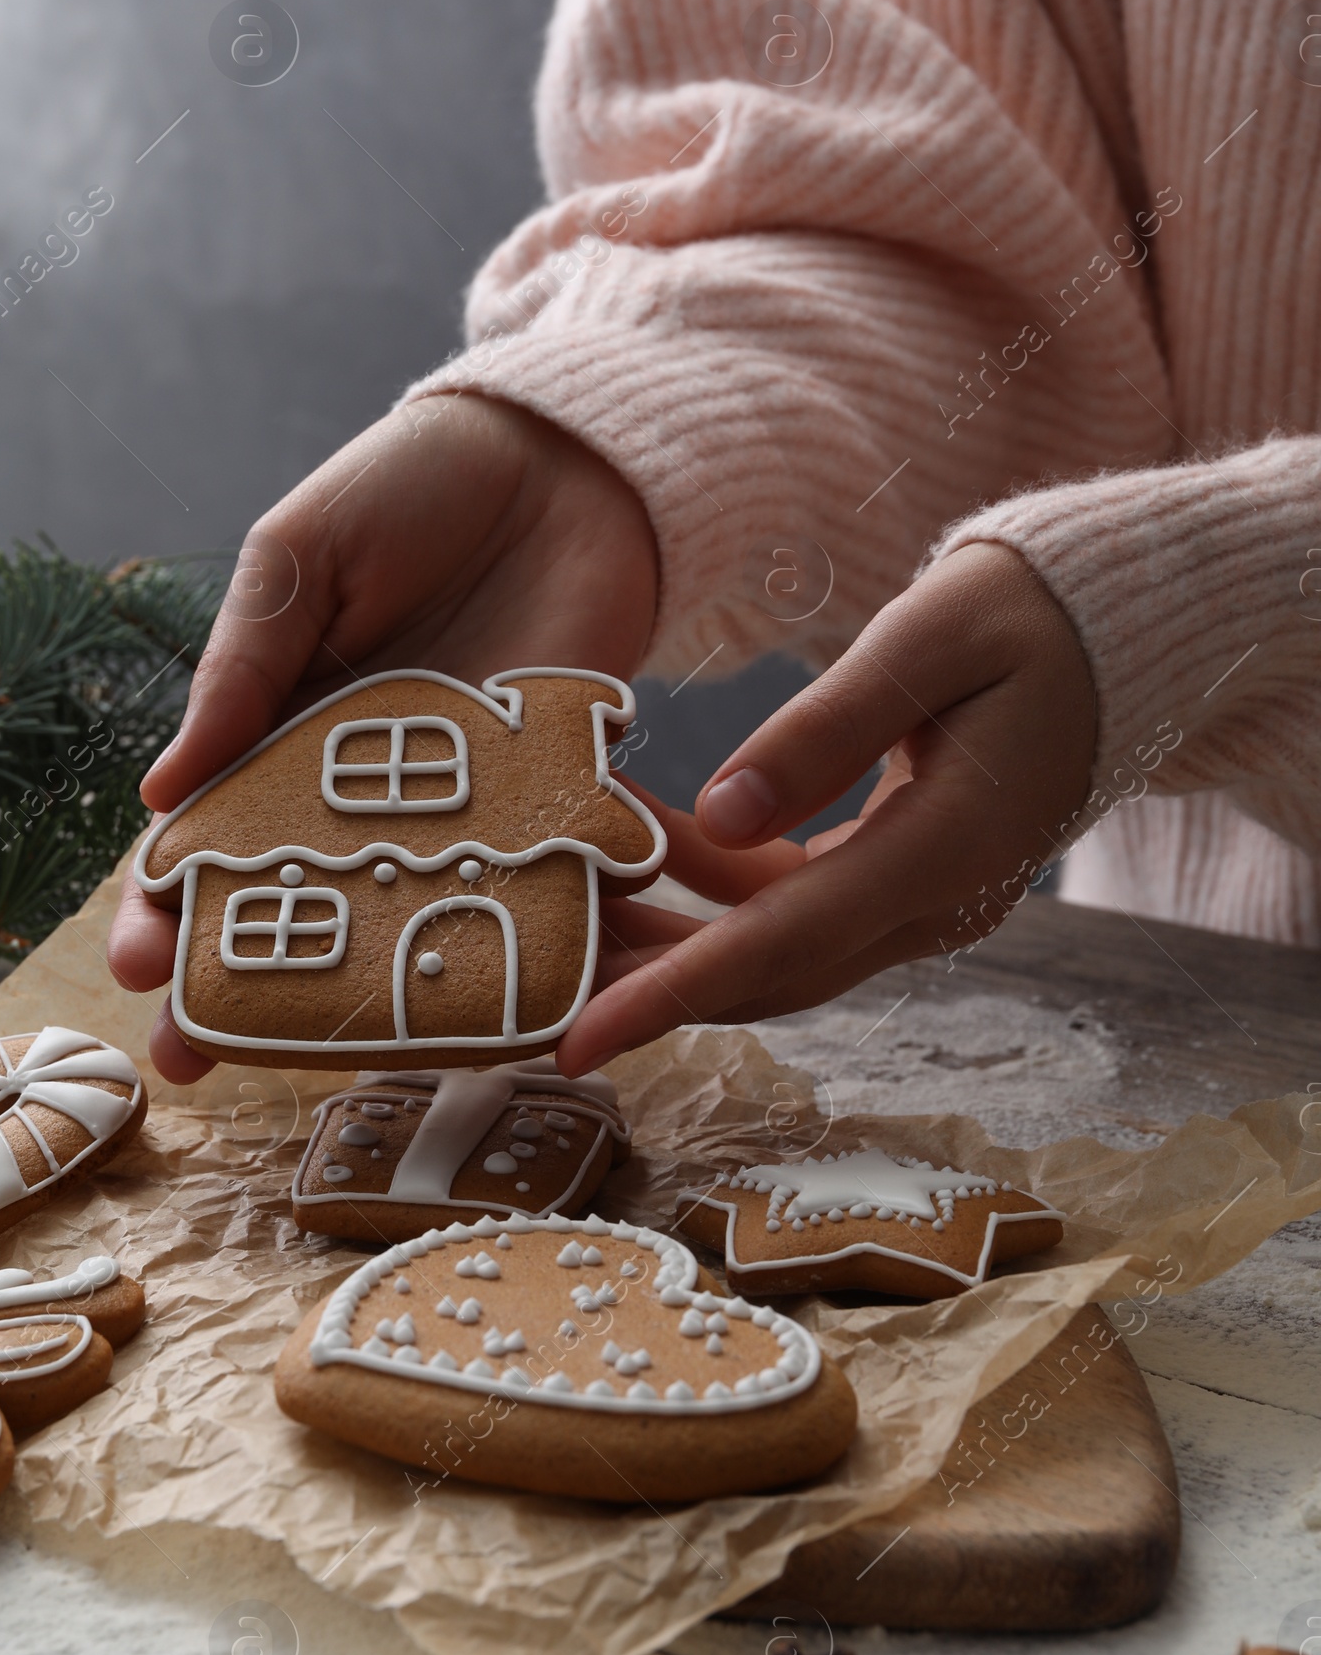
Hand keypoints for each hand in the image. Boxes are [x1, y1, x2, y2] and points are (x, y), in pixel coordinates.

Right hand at [106, 392, 658, 1080]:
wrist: (565, 457)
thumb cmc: (412, 489)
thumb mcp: (301, 559)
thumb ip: (243, 668)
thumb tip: (161, 792)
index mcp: (279, 726)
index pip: (206, 838)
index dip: (163, 905)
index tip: (135, 964)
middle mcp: (357, 785)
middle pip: (286, 906)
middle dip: (232, 985)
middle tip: (190, 1054)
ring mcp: (451, 802)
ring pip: (391, 921)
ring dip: (352, 999)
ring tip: (314, 1065)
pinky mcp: (545, 800)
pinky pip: (515, 890)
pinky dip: (497, 951)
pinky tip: (468, 1016)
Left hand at [557, 541, 1096, 1071]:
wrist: (1127, 633)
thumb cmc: (1036, 614)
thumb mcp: (930, 641)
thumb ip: (826, 730)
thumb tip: (717, 814)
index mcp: (941, 854)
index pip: (779, 944)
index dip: (668, 995)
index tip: (574, 1040)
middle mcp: (932, 905)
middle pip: (763, 974)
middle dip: (641, 986)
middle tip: (527, 984)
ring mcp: (921, 901)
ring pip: (770, 949)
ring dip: (667, 937)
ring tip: (561, 903)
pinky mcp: (903, 878)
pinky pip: (792, 904)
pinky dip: (711, 887)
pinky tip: (642, 838)